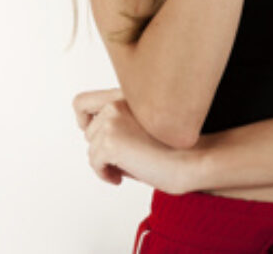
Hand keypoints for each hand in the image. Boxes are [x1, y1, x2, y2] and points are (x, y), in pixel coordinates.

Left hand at [73, 87, 197, 195]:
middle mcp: (118, 103)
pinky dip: (104, 174)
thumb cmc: (172, 147)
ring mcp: (113, 121)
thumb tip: (89, 134)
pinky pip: (95, 163)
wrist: (190, 159)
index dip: (83, 119)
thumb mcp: (142, 125)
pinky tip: (120, 178)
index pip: (83, 101)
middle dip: (101, 149)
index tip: (94, 134)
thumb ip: (119, 122)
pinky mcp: (112, 141)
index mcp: (127, 95)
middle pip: (89, 132)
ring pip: (91, 149)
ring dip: (104, 163)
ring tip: (123, 169)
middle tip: (119, 162)